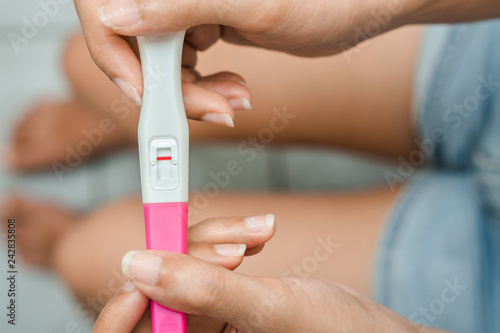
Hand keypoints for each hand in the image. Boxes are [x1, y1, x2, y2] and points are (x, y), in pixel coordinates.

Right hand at [74, 0, 415, 104]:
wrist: (358, 9)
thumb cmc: (325, 0)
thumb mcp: (255, 6)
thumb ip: (181, 7)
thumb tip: (116, 17)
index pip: (106, 4)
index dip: (112, 49)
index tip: (143, 89)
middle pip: (132, 40)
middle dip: (166, 85)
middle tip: (211, 109)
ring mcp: (187, 4)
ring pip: (157, 59)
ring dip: (187, 93)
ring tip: (233, 101)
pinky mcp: (201, 21)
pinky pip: (180, 63)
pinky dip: (199, 88)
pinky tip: (231, 91)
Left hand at [93, 214, 276, 331]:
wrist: (372, 331)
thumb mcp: (272, 311)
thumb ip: (205, 290)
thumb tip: (138, 265)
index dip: (126, 306)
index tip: (147, 262)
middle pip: (157, 296)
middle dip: (192, 258)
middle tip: (234, 246)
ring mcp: (208, 323)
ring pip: (183, 269)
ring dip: (217, 240)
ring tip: (257, 231)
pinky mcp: (222, 300)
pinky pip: (206, 262)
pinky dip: (228, 240)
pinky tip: (254, 235)